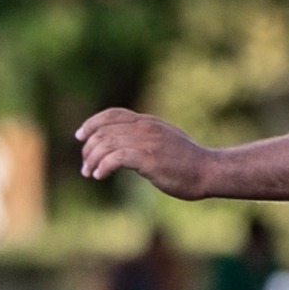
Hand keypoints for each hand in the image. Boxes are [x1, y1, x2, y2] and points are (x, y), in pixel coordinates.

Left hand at [76, 108, 211, 197]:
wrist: (208, 171)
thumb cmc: (185, 162)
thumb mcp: (162, 142)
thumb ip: (142, 139)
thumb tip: (120, 146)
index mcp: (148, 122)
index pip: (113, 114)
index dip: (91, 123)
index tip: (79, 137)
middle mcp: (147, 128)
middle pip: (104, 131)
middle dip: (88, 150)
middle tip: (85, 167)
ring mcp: (149, 142)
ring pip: (107, 144)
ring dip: (92, 160)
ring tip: (90, 173)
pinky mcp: (150, 158)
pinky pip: (117, 157)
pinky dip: (103, 166)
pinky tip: (100, 175)